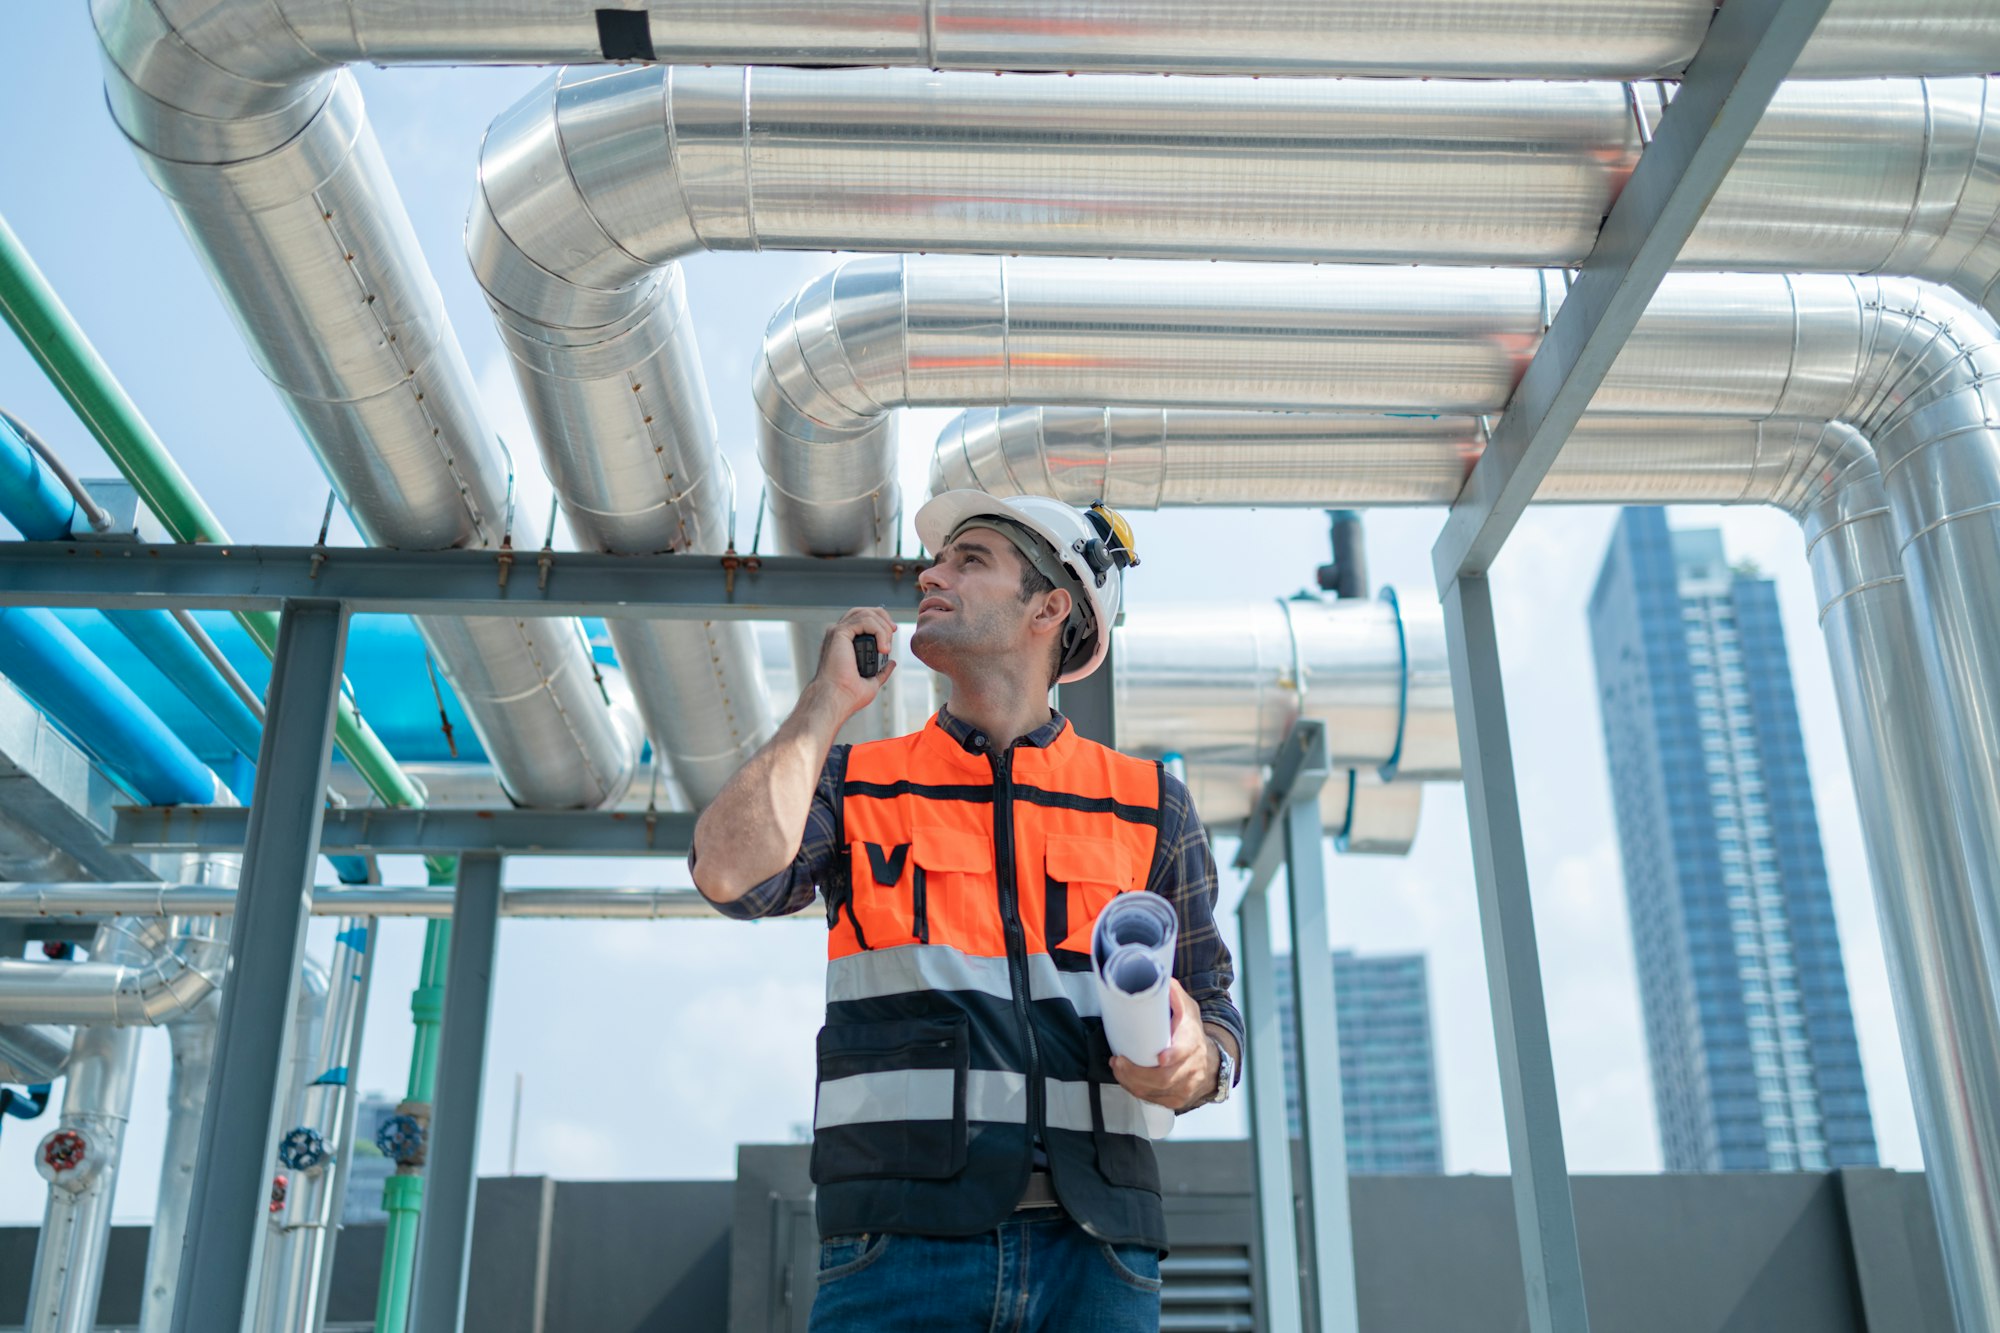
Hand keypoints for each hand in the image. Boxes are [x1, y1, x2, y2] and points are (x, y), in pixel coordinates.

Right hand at [813, 607, 899, 718]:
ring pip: (866, 614)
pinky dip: (879, 631)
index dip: (880, 622)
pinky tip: (882, 648)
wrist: (837, 699)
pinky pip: (864, 620)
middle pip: (864, 611)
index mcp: (844, 643)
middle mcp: (839, 634)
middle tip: (893, 631)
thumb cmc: (848, 695)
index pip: (863, 620)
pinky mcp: (839, 632)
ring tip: (886, 648)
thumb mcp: (871, 681)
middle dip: (883, 617)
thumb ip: (881, 671)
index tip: (892, 634)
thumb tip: (892, 663)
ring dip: (883, 628)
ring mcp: (838, 632)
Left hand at [1109, 979, 1217, 1111]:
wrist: (1209, 1062)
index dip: (1174, 1055)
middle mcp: (1191, 1069)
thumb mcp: (1188, 1010)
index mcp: (1192, 1043)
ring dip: (1131, 1082)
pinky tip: (1126, 1080)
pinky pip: (1153, 1100)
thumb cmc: (1192, 1033)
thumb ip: (1174, 996)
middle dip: (1137, 1072)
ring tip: (1117, 1068)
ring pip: (1155, 1091)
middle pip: (1164, 1078)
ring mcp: (1185, 1087)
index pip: (1185, 1052)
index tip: (1160, 1057)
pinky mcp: (1176, 1100)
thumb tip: (1162, 979)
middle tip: (1118, 1062)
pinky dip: (1136, 1091)